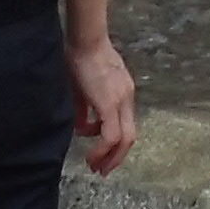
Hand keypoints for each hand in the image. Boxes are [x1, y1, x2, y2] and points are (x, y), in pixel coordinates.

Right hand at [67, 34, 139, 174]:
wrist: (84, 38)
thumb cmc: (79, 55)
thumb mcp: (83, 85)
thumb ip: (85, 107)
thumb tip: (82, 127)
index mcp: (123, 92)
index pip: (126, 125)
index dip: (116, 144)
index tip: (102, 156)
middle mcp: (126, 98)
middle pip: (130, 137)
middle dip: (115, 157)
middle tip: (101, 170)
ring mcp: (121, 100)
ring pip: (124, 139)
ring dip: (109, 156)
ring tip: (93, 164)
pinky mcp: (109, 103)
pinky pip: (111, 134)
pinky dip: (101, 148)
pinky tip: (90, 153)